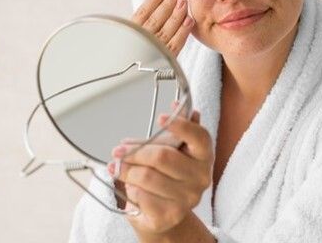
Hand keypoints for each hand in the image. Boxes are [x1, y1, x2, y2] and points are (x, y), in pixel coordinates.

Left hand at [107, 106, 213, 234]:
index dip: (180, 126)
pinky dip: (130, 189)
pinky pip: (141, 196)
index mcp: (204, 156)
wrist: (164, 213)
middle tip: (117, 151)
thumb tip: (177, 105)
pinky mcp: (170, 215)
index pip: (199, 136)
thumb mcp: (173, 149)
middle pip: (162, 157)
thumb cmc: (167, 175)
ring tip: (116, 168)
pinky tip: (130, 187)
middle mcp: (201, 177)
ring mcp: (187, 199)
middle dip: (134, 152)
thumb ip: (175, 128)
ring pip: (147, 177)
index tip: (160, 117)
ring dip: (126, 171)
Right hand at [132, 0, 193, 56]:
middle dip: (168, 2)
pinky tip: (189, 20)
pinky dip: (183, 32)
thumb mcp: (127, 38)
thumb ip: (140, 23)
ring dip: (177, 13)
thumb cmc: (127, 57)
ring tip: (184, 0)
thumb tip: (157, 2)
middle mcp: (140, 41)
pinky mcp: (165, 60)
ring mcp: (153, 51)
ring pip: (167, 29)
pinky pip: (175, 44)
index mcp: (129, 34)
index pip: (143, 11)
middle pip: (156, 18)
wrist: (124, 83)